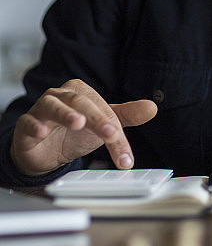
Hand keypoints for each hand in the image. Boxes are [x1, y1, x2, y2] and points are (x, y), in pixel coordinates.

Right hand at [10, 79, 157, 176]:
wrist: (46, 152)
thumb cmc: (74, 133)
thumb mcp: (103, 125)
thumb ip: (126, 116)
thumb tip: (152, 107)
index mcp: (81, 93)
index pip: (102, 109)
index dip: (115, 130)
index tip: (125, 153)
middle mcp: (61, 96)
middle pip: (81, 104)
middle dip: (98, 120)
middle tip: (111, 134)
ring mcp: (41, 109)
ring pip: (53, 106)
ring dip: (66, 114)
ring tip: (78, 123)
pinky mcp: (26, 125)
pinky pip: (28, 122)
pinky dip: (34, 125)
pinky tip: (42, 131)